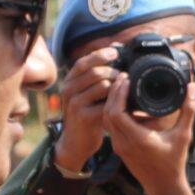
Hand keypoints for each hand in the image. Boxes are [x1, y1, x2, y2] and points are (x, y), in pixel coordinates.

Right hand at [54, 46, 121, 172]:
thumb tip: (114, 51)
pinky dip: (117, 101)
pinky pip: (106, 103)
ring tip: (124, 90)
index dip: (99, 55)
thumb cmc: (85, 115)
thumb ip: (93, 77)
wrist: (75, 143)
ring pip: (102, 85)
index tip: (116, 52)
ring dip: (117, 86)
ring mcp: (76, 104)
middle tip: (124, 76)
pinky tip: (124, 104)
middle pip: (95, 72)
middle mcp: (69, 91)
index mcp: (69, 82)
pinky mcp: (85, 117)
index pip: (83, 62)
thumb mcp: (83, 94)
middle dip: (113, 72)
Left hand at [103, 74, 194, 194]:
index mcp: (137, 139)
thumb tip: (192, 88)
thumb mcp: (183, 135)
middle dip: (113, 93)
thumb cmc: (174, 162)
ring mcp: (119, 147)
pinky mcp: (119, 149)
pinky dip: (112, 112)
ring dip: (111, 102)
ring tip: (121, 87)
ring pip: (106, 119)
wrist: (164, 186)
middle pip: (107, 113)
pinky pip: (109, 126)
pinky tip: (122, 103)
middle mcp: (123, 143)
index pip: (116, 112)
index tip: (127, 80)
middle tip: (122, 77)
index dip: (118, 93)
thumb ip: (188, 110)